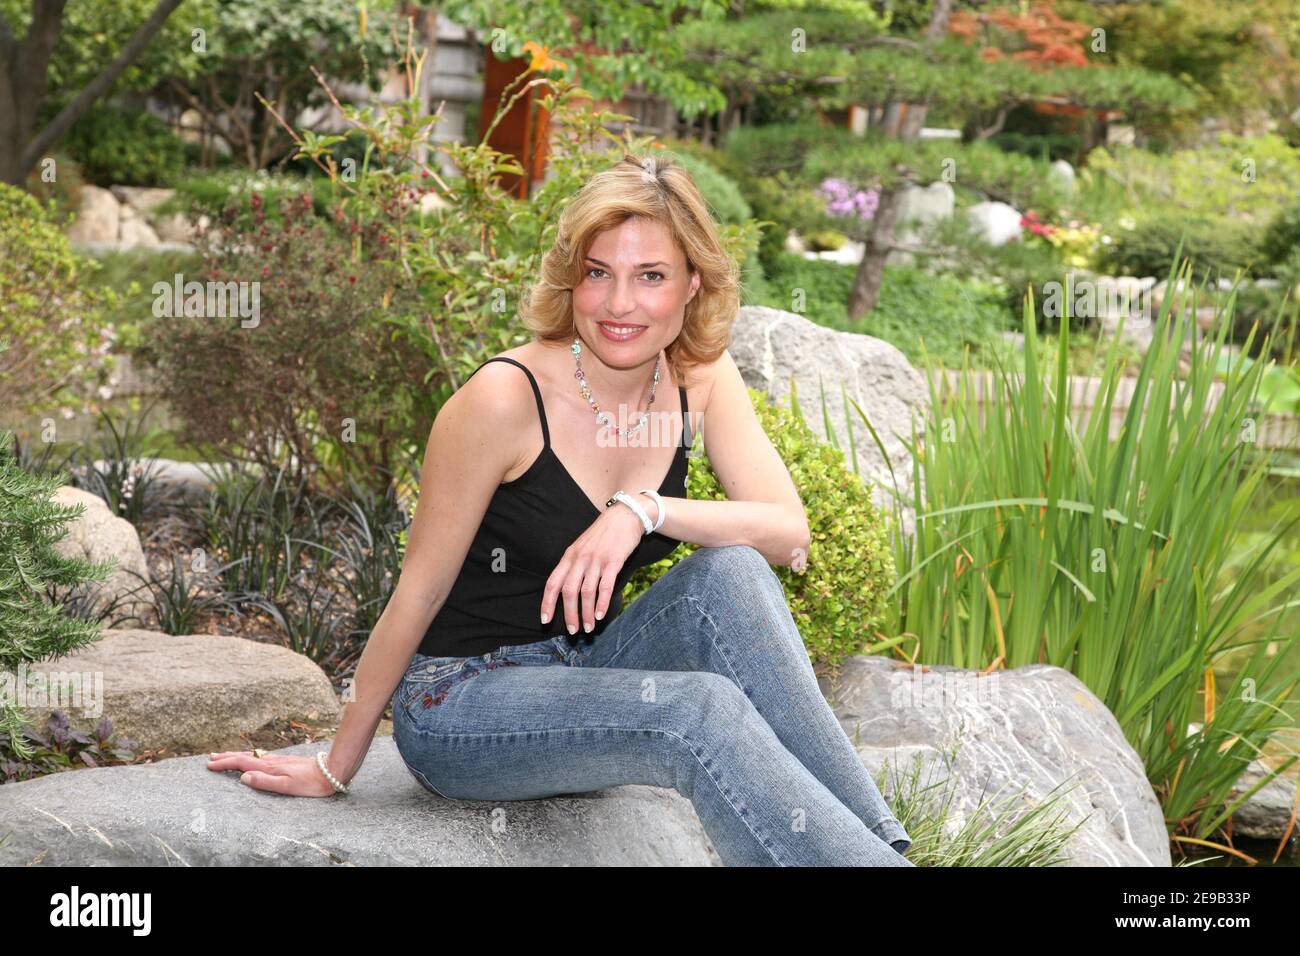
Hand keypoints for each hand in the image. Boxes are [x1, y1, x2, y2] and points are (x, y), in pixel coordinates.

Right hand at [207, 750, 339, 796]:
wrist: (331, 772)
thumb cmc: (310, 783)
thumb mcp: (287, 786)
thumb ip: (264, 782)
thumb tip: (243, 777)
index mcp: (269, 767)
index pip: (241, 764)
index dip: (225, 764)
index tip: (210, 765)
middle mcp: (272, 761)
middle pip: (244, 757)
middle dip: (227, 757)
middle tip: (211, 758)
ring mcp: (278, 760)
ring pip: (252, 756)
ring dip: (236, 755)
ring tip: (225, 755)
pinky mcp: (285, 761)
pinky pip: (261, 757)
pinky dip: (249, 756)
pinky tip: (251, 758)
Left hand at [541, 493, 651, 633]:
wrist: (625, 515)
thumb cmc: (603, 534)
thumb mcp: (581, 546)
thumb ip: (574, 565)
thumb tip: (566, 589)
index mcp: (569, 556)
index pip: (553, 583)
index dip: (547, 603)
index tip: (545, 621)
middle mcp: (580, 558)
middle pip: (568, 591)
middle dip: (569, 614)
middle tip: (573, 631)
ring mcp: (597, 560)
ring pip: (586, 592)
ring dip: (587, 613)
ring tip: (589, 627)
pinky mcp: (614, 561)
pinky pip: (605, 586)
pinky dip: (602, 603)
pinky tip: (602, 615)